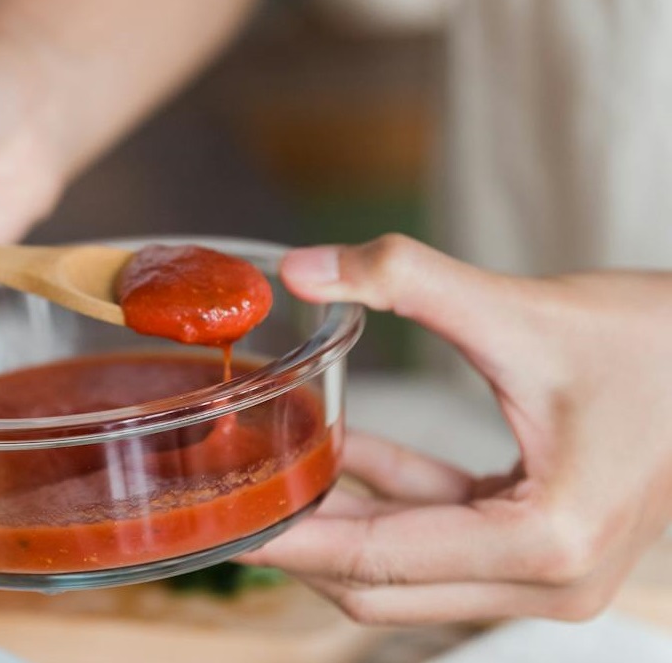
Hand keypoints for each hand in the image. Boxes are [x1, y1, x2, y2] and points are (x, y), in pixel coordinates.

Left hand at [240, 235, 671, 624]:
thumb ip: (404, 279)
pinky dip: (392, 497)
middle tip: (227, 505)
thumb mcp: (518, 309)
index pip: (381, 561)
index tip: (223, 527)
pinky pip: (443, 534)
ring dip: (343, 520)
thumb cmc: (651, 342)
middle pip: (386, 585)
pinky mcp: (547, 547)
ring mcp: (553, 574)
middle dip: (304, 545)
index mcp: (545, 542)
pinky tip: (344, 446)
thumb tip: (303, 267)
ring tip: (270, 471)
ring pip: (411, 569)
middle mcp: (551, 581)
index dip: (292, 543)